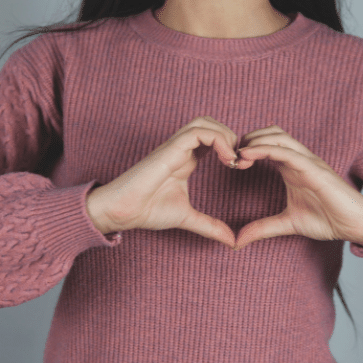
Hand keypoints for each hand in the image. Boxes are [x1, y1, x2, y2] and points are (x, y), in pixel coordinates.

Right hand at [92, 116, 238, 247]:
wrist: (121, 211)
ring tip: (234, 159)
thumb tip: (231, 240)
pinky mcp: (170, 149)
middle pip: (210, 123)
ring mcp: (174, 147)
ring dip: (225, 135)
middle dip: (231, 137)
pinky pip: (198, 132)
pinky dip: (218, 140)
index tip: (241, 168)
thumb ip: (210, 226)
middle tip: (241, 161)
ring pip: (205, 122)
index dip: (231, 147)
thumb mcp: (187, 218)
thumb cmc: (146, 211)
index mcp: (185, 159)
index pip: (212, 138)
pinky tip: (227, 159)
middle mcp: (180, 149)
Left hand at [231, 125, 362, 249]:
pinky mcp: (315, 169)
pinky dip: (267, 149)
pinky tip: (249, 155)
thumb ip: (263, 228)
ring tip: (238, 154)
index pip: (267, 144)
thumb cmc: (328, 219)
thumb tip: (238, 241)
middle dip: (248, 138)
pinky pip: (288, 152)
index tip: (230, 162)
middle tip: (230, 155)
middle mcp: (299, 159)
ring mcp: (308, 161)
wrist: (355, 225)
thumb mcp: (287, 224)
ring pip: (278, 136)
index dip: (247, 148)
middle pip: (270, 133)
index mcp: (292, 167)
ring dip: (255, 140)